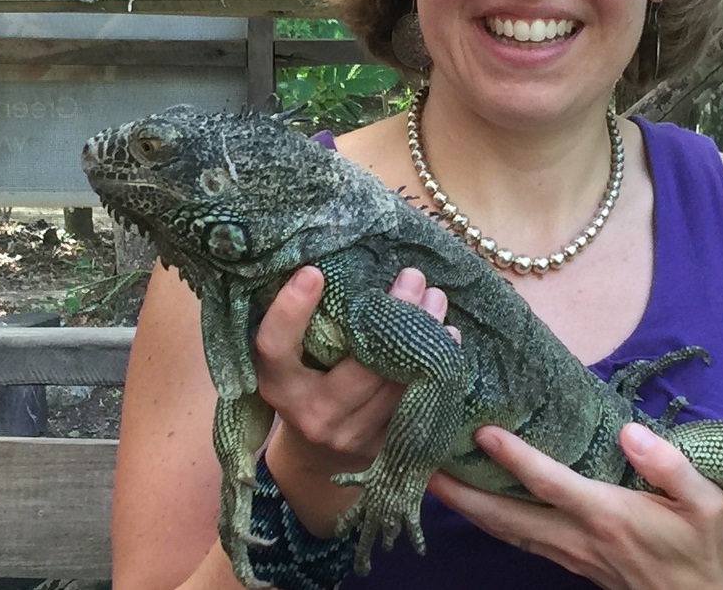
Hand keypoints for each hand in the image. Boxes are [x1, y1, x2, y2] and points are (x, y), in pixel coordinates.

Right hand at [254, 265, 448, 531]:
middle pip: (359, 366)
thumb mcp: (291, 362)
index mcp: (277, 385)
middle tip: (413, 276)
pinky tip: (448, 338)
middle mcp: (310, 414)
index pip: (274, 347)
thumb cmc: (304, 388)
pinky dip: (436, 368)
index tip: (313, 271)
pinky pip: (416, 404)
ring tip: (437, 299)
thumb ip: (306, 326)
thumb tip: (340, 258)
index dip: (290, 311)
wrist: (316, 462)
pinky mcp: (382, 450)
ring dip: (424, 338)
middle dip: (392, 317)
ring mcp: (349, 435)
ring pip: (396, 384)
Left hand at [428, 423, 722, 589]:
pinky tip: (476, 504)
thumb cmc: (705, 550)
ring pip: (506, 532)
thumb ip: (669, 465)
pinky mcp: (570, 561)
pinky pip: (520, 539)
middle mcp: (579, 537)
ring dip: (468, 508)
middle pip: (505, 516)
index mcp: (608, 515)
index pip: (549, 483)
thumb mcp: (705, 503)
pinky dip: (491, 521)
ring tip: (433, 479)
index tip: (482, 431)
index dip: (514, 457)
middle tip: (421, 466)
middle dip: (460, 494)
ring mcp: (570, 554)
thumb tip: (629, 431)